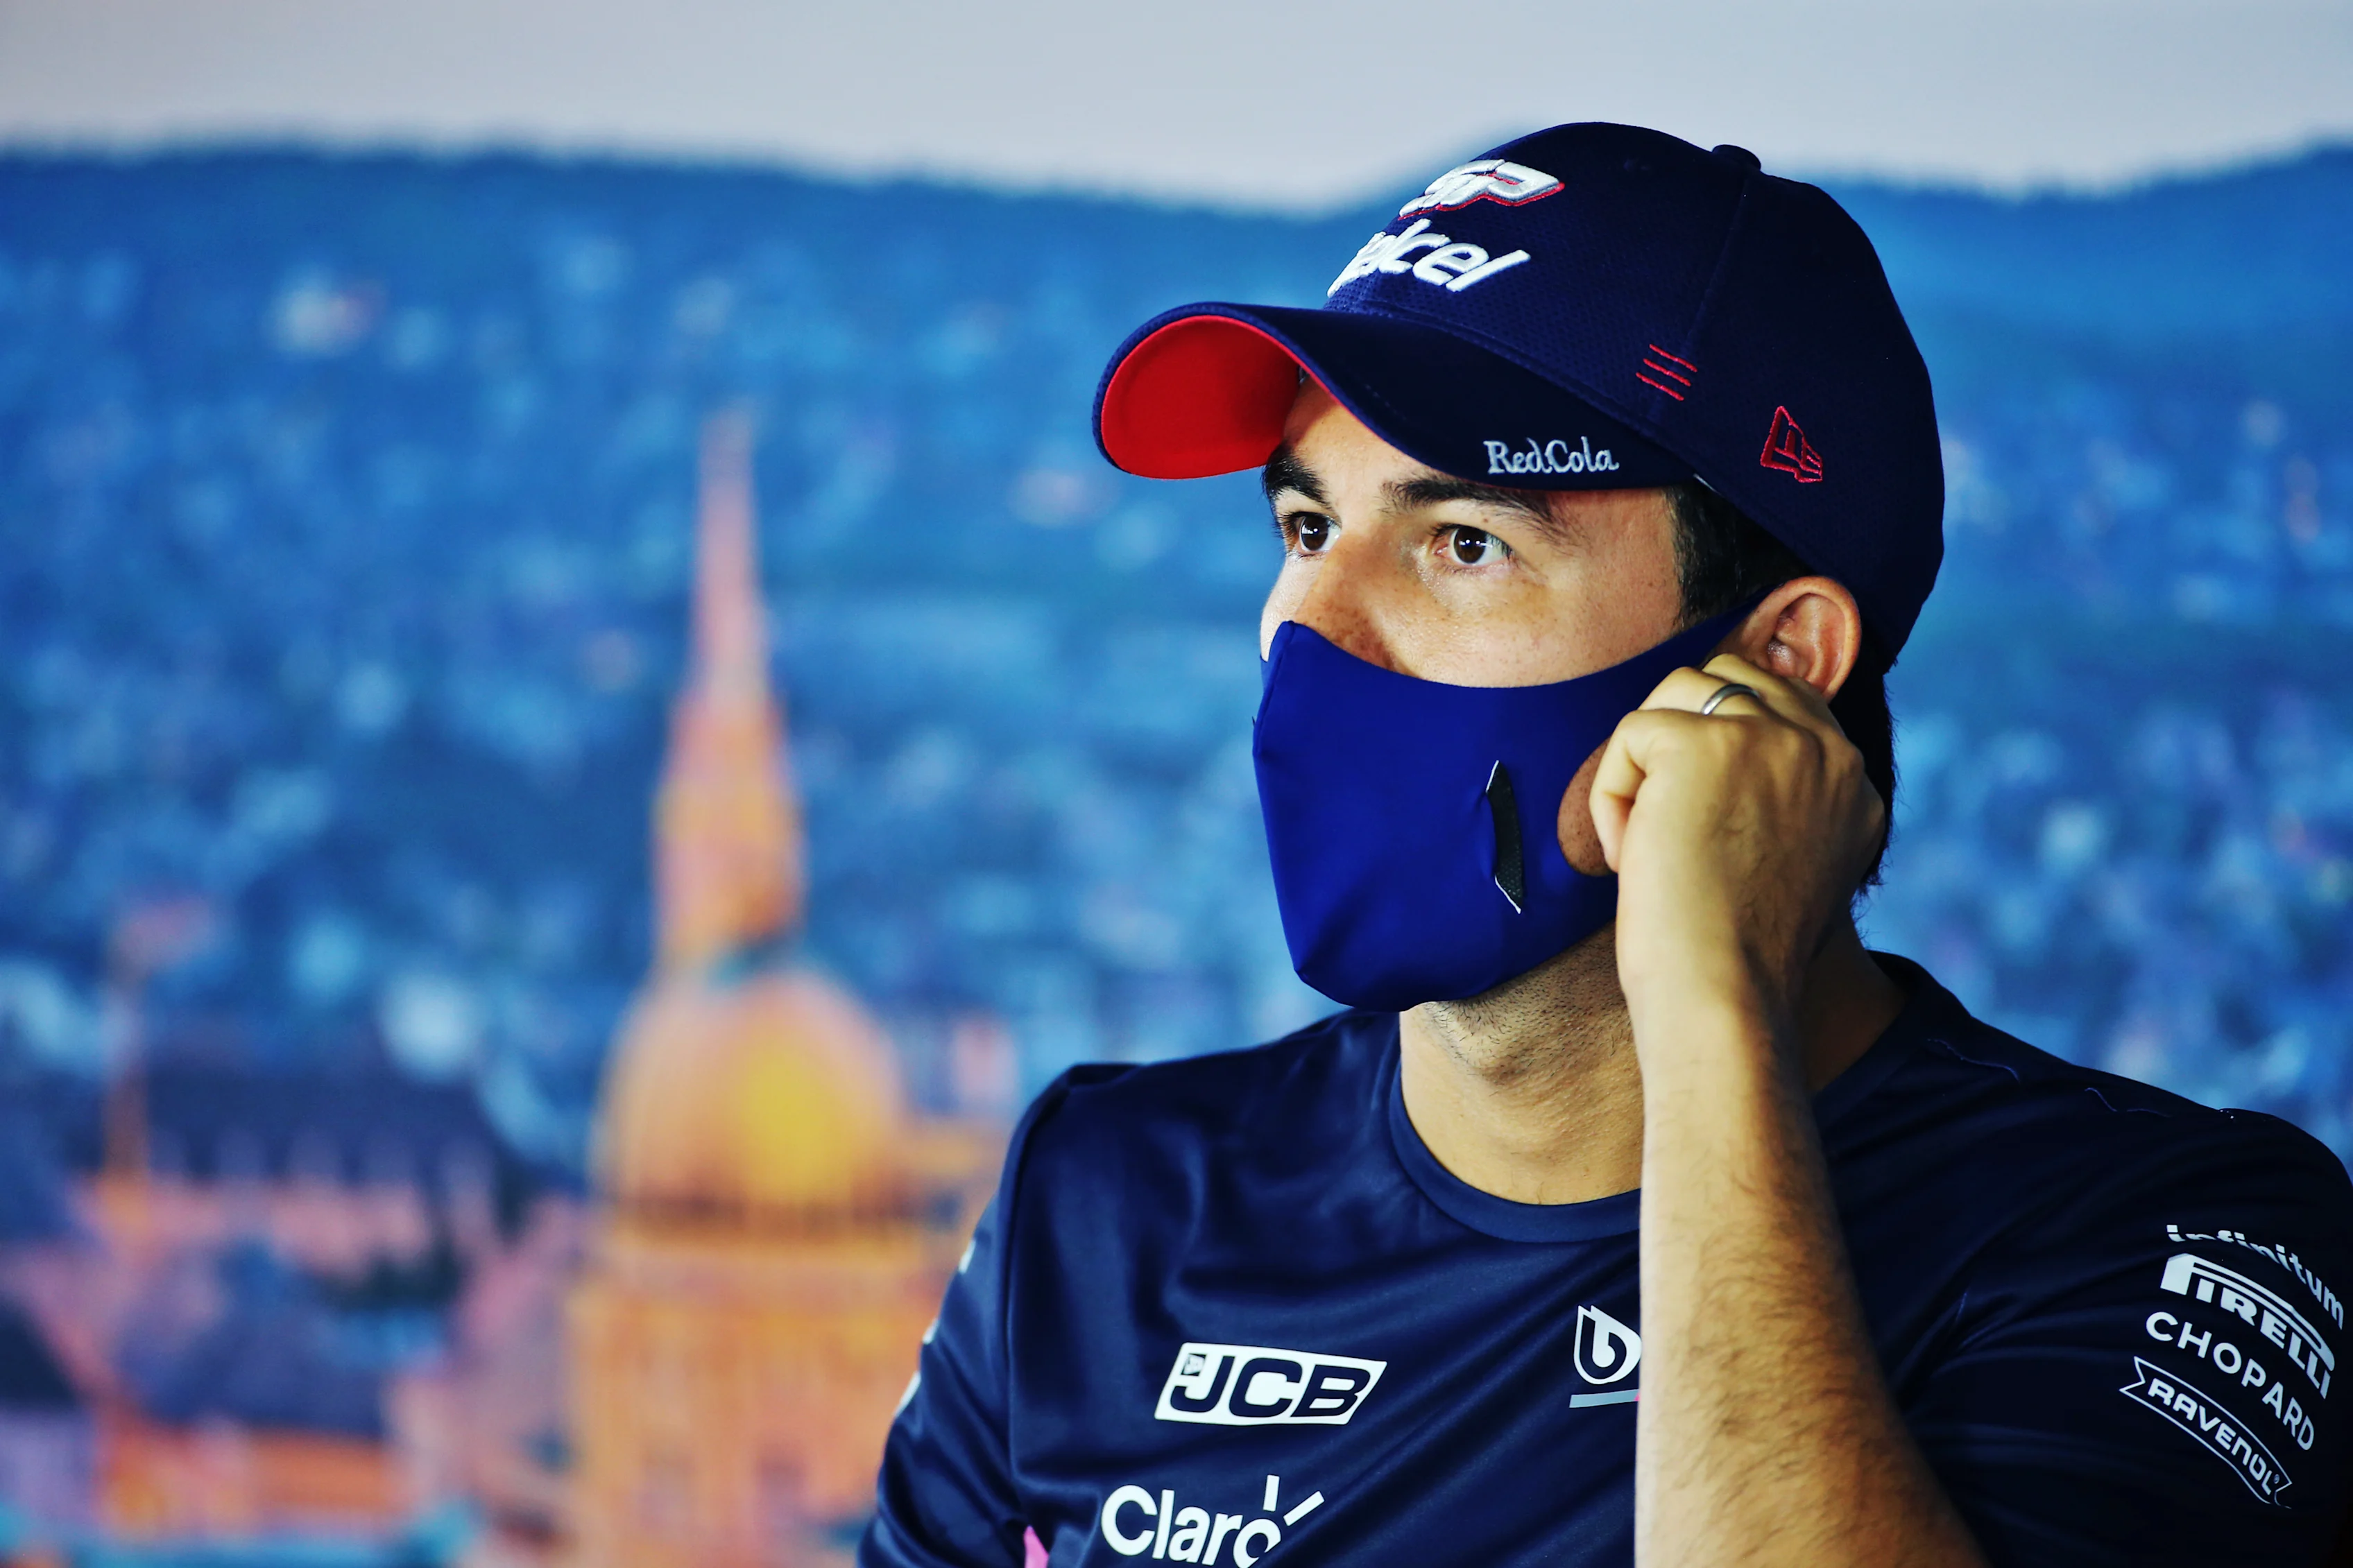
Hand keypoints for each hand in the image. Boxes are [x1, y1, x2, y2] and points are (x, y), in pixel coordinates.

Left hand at [1586, 653, 1884, 1043]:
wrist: (1725, 996)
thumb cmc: (1739, 953)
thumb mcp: (1793, 859)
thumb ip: (1784, 797)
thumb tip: (1718, 755)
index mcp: (1852, 778)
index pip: (1781, 699)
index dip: (1721, 735)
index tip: (1695, 805)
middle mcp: (1823, 749)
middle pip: (1728, 679)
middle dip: (1679, 735)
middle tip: (1664, 823)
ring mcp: (1767, 739)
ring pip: (1675, 694)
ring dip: (1643, 765)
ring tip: (1647, 844)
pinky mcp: (1702, 745)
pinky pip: (1630, 734)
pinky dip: (1610, 796)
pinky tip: (1632, 857)